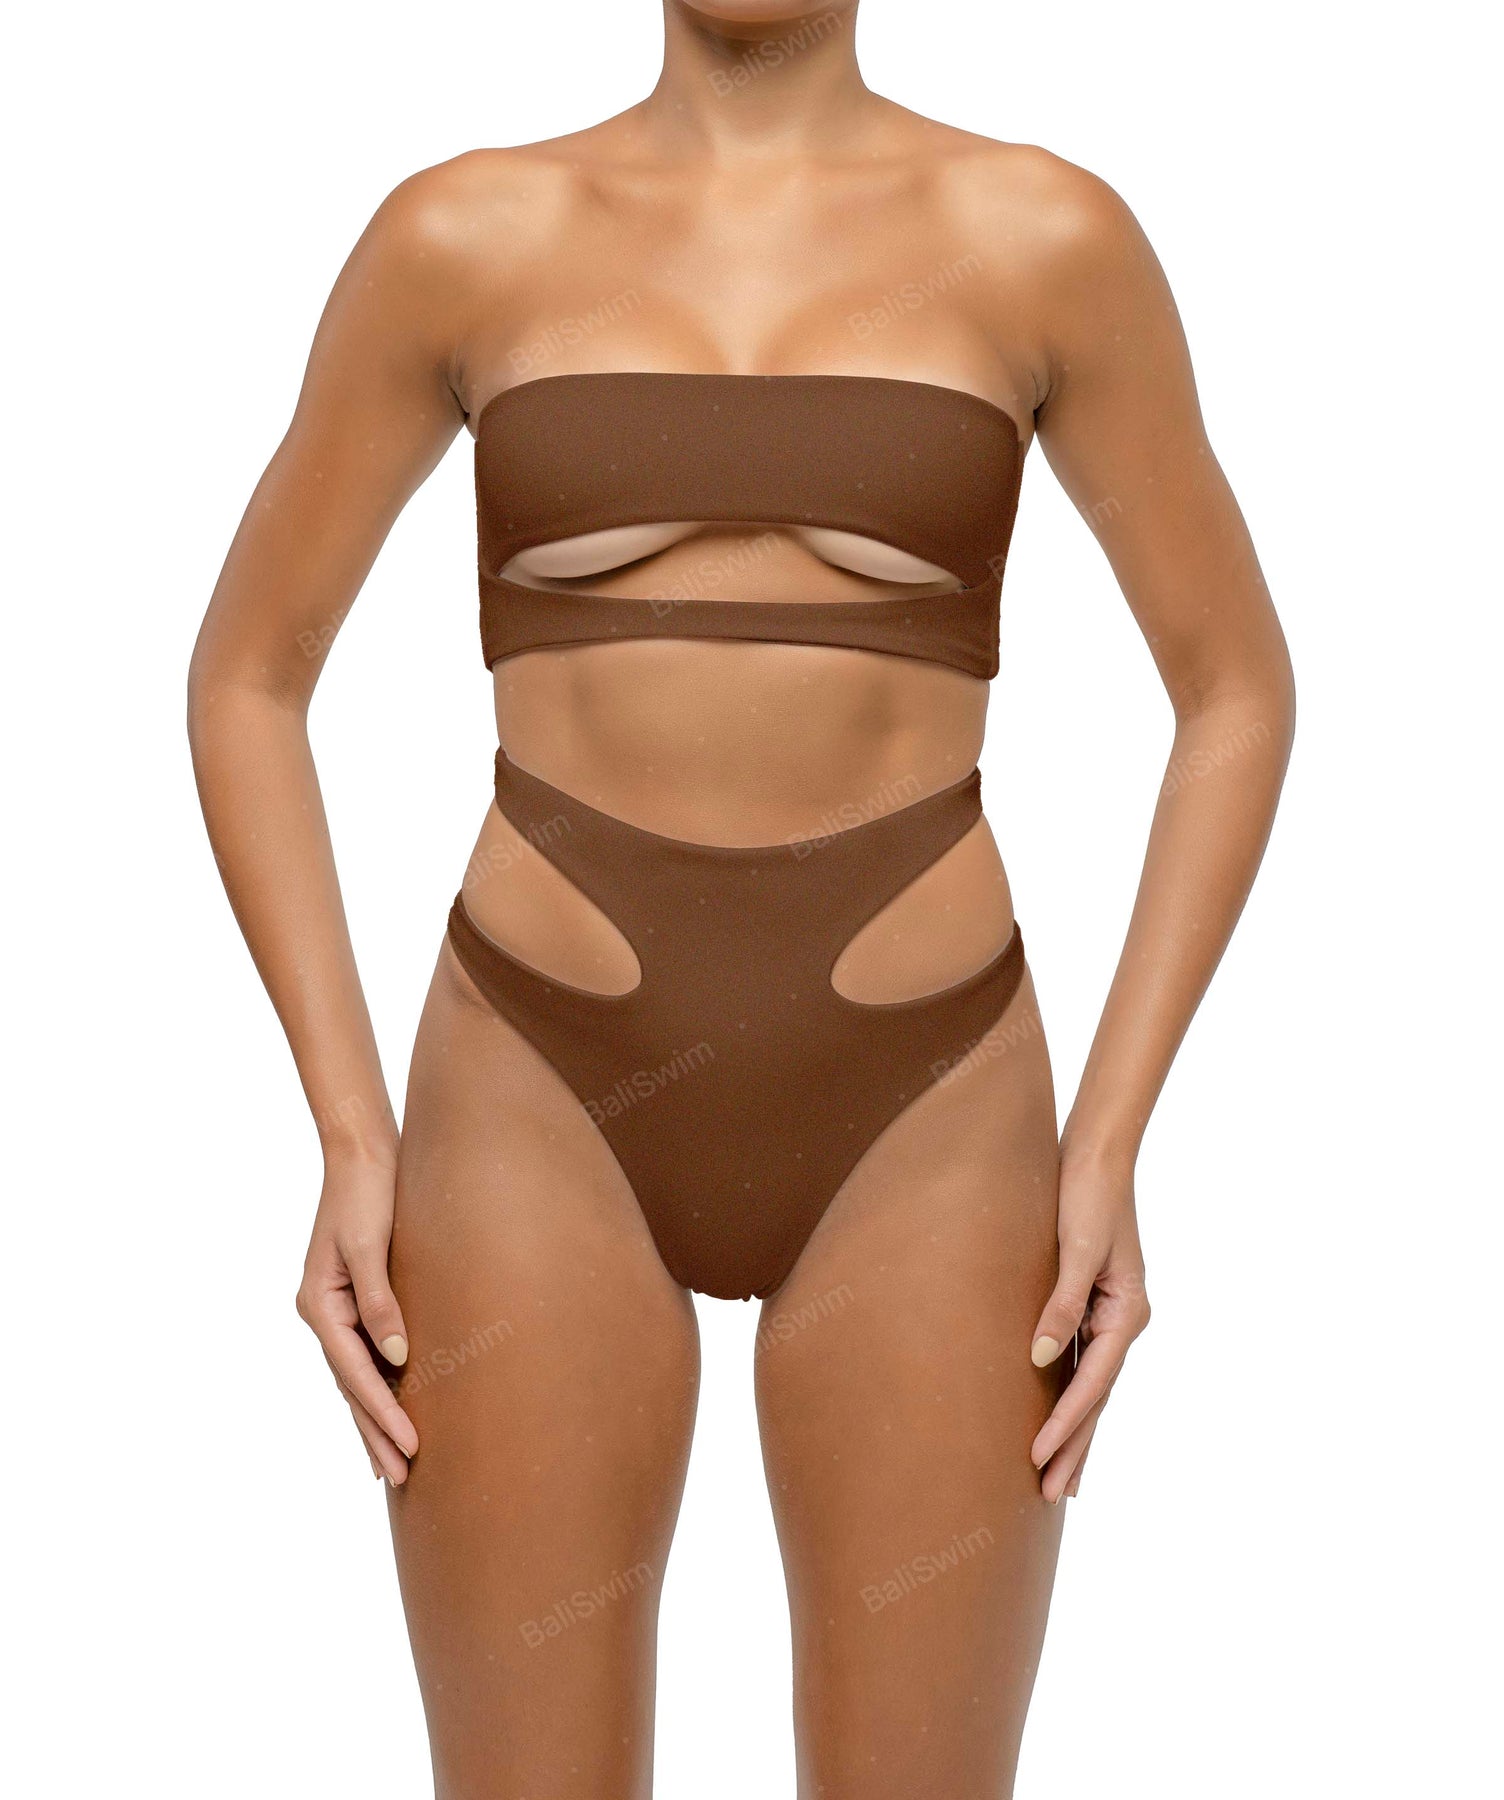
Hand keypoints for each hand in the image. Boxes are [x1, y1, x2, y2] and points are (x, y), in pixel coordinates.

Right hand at [295, 1147, 418, 1484]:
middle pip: (350, 1387)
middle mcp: (322, 1314)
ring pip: (355, 1377)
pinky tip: (392, 1407)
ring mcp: (335, 1310)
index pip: (354, 1374)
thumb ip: (381, 1302)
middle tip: (401, 1478)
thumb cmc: (368, 1194)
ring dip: (373, 1418)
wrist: (363, 1153)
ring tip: (393, 1463)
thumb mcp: (369, 1246)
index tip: (409, 1448)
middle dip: (375, 1433)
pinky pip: (365, 1356)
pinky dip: (377, 1387)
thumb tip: (398, 1358)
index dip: (382, 1414)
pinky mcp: (354, 1300)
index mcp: (320, 1305)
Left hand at [1028, 1148, 1149, 1502]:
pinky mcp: (1092, 1305)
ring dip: (1076, 1431)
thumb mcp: (1075, 1249)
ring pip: (1092, 1386)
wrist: (1096, 1155)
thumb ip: (1059, 1304)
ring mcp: (1110, 1316)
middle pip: (1097, 1397)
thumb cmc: (1086, 1196)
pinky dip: (1072, 1396)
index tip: (1040, 1457)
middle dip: (1076, 1447)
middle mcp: (1122, 1320)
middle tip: (1052, 1494)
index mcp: (1126, 1312)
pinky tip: (1060, 1420)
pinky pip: (1082, 1363)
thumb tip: (1039, 1359)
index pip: (1093, 1382)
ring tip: (1061, 1479)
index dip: (1067, 1422)